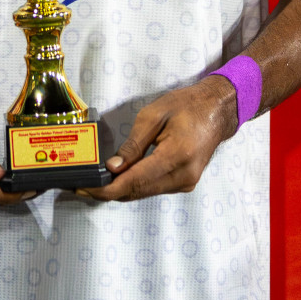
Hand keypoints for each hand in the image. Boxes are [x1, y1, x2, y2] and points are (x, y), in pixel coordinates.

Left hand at [78, 75, 237, 202]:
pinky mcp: (185, 183)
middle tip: (82, 186)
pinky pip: (153, 189)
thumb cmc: (187, 106)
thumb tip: (113, 166)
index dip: (108, 189)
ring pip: (144, 193)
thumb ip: (133, 143)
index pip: (135, 181)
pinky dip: (135, 186)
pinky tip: (119, 178)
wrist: (217, 110)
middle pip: (138, 192)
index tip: (86, 189)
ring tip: (96, 182)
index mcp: (176, 156)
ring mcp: (186, 183)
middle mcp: (183, 176)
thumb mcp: (154, 115)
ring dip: (120, 190)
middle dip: (108, 192)